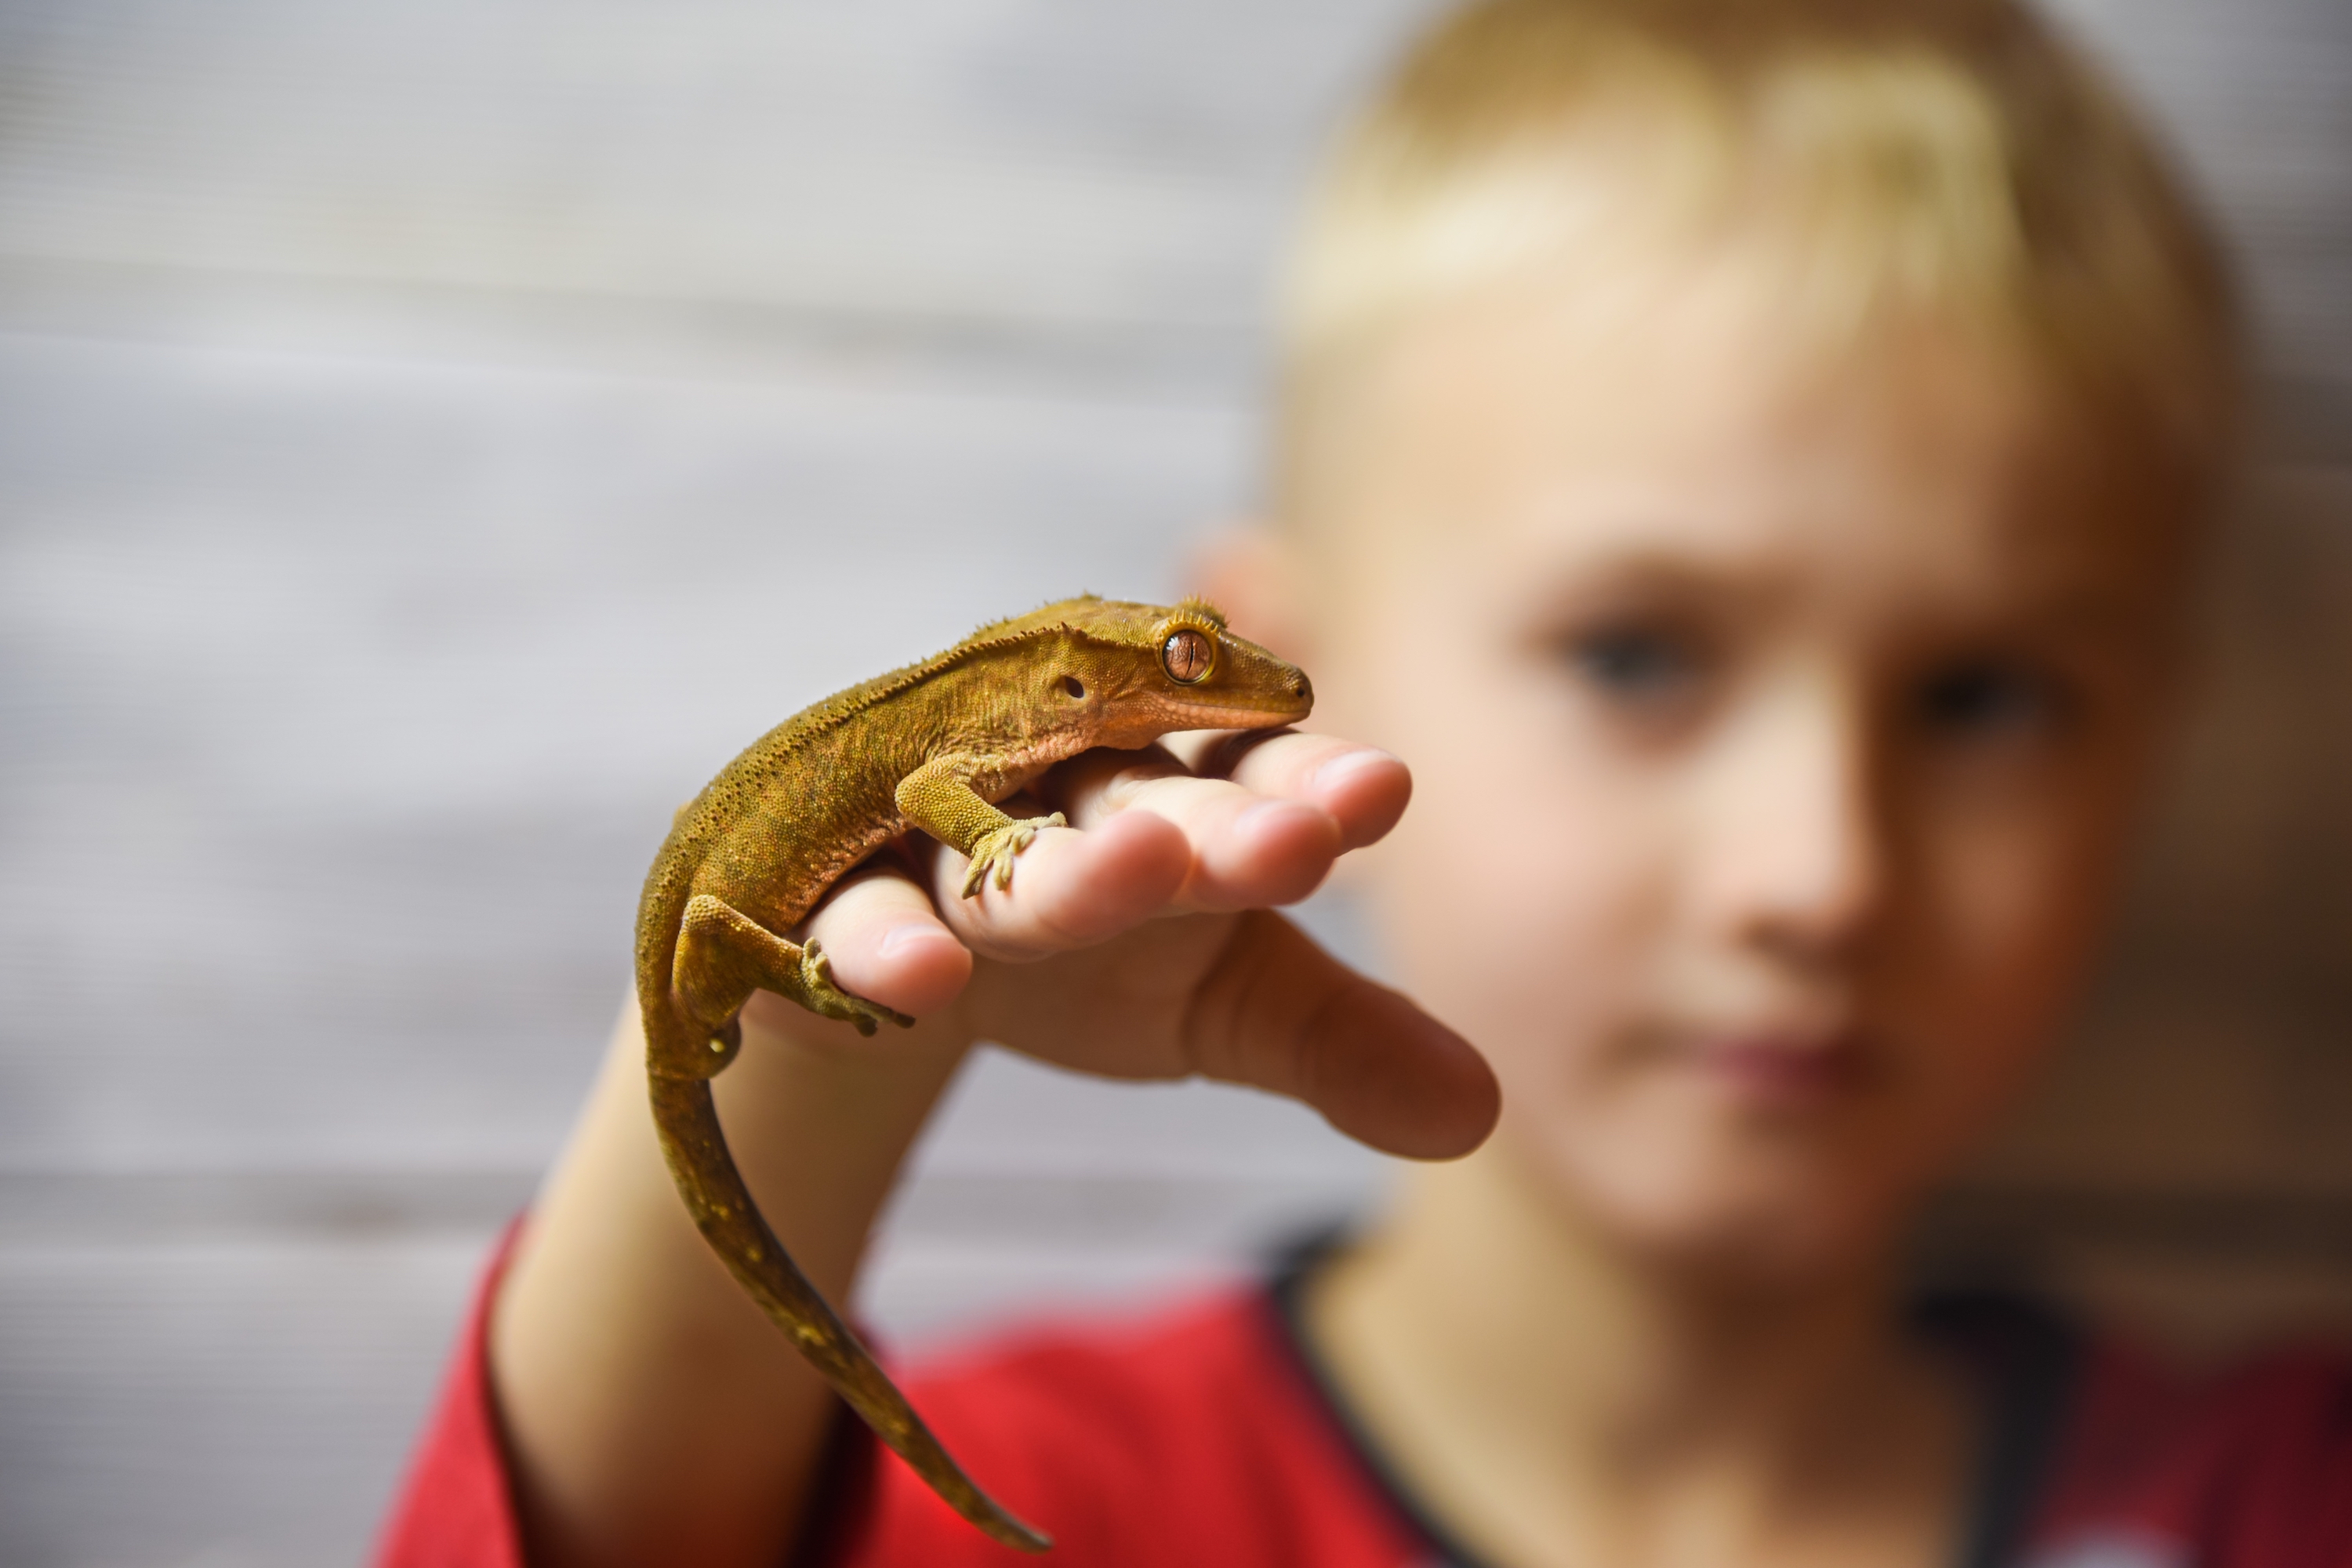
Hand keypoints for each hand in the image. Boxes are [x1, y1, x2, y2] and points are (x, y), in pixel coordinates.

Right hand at [738, 731, 1497, 1159]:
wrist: (910, 964)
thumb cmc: (1101, 956)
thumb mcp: (1225, 1004)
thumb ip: (1341, 1045)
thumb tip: (1478, 1117)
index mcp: (1180, 800)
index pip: (1253, 777)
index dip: (1310, 786)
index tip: (1379, 794)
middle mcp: (1064, 797)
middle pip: (1137, 800)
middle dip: (1208, 822)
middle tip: (1288, 840)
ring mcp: (940, 840)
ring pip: (1000, 848)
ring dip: (1061, 866)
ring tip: (1133, 875)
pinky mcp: (832, 901)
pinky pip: (855, 915)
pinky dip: (883, 943)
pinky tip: (924, 981)